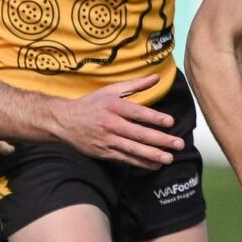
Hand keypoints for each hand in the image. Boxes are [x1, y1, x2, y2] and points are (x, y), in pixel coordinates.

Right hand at [52, 74, 183, 168]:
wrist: (63, 121)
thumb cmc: (91, 104)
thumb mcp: (111, 90)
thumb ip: (135, 85)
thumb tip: (157, 77)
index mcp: (113, 106)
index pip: (137, 113)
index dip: (154, 118)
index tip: (170, 122)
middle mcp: (111, 124)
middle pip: (139, 133)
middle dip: (160, 140)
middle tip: (178, 144)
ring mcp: (107, 140)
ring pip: (133, 149)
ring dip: (152, 155)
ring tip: (169, 159)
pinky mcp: (104, 152)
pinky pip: (125, 158)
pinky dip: (140, 162)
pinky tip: (154, 165)